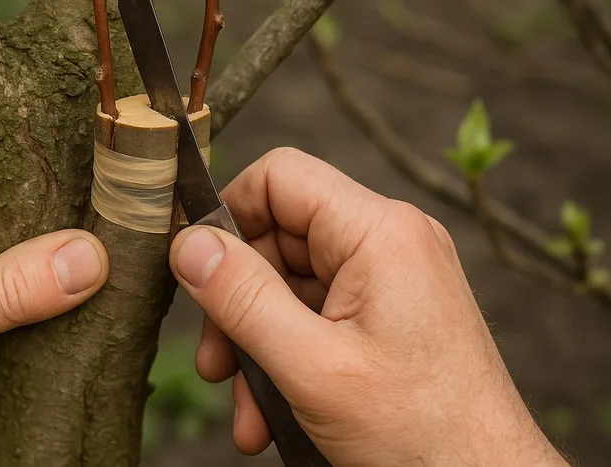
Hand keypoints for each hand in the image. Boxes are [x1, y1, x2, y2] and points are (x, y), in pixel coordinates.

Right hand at [169, 148, 565, 465]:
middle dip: (237, 303)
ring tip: (247, 408)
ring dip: (257, 343)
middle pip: (278, 238)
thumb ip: (242, 298)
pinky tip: (273, 413)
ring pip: (290, 285)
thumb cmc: (422, 434)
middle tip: (217, 363)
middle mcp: (390, 242)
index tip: (197, 271)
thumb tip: (187, 243)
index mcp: (380, 232)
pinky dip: (287, 358)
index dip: (228, 216)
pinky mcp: (389, 313)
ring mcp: (391, 278)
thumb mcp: (311, 366)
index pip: (279, 177)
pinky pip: (317, 315)